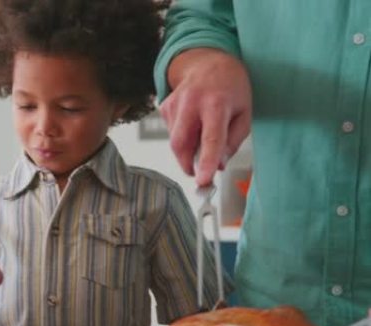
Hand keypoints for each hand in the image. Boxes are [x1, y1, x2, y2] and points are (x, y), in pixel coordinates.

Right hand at [160, 48, 251, 185]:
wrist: (207, 62)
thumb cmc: (230, 88)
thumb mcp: (244, 113)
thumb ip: (233, 141)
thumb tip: (217, 165)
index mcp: (217, 103)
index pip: (211, 138)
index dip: (206, 161)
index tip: (203, 180)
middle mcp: (191, 102)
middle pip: (181, 143)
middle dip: (187, 164)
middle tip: (198, 172)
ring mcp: (174, 104)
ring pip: (175, 141)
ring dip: (188, 148)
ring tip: (202, 133)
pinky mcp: (164, 107)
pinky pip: (172, 133)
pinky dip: (183, 137)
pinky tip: (193, 123)